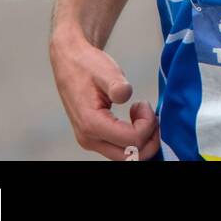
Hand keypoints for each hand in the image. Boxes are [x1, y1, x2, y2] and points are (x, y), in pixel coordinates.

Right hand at [50, 28, 159, 160]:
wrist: (70, 62)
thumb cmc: (87, 65)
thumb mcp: (105, 69)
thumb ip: (116, 84)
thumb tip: (126, 95)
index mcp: (91, 123)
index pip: (131, 140)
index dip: (147, 125)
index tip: (144, 103)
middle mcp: (89, 139)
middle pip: (130, 157)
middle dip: (149, 138)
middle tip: (150, 114)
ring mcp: (90, 142)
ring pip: (125, 157)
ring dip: (142, 140)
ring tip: (142, 115)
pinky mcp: (94, 139)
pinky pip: (120, 149)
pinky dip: (133, 140)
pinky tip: (135, 119)